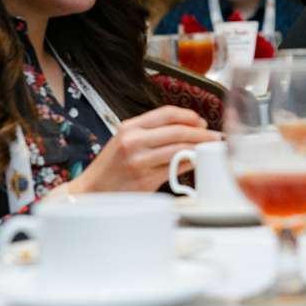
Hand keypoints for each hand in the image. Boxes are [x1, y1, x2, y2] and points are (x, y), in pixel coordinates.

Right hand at [68, 106, 220, 193]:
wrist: (90, 192)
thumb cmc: (111, 167)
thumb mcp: (125, 140)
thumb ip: (152, 132)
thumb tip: (189, 129)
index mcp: (129, 127)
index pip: (167, 113)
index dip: (189, 115)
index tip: (201, 121)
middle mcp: (134, 141)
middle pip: (178, 130)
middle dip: (201, 132)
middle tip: (214, 136)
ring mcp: (139, 161)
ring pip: (180, 149)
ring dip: (200, 148)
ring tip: (209, 149)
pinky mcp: (146, 180)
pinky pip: (175, 168)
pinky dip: (190, 163)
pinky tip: (195, 162)